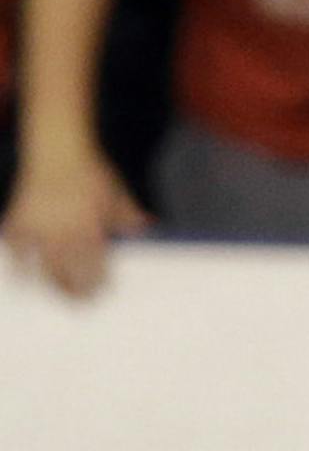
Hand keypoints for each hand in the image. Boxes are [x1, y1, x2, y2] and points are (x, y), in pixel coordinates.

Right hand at [3, 147, 145, 298]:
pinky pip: (16, 251)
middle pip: (69, 277)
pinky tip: (23, 277)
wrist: (58, 148)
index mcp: (91, 231)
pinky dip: (19, 264)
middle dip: (75, 294)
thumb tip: (149, 225)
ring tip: (56, 293)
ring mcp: (39, 230)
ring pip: (43, 270)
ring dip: (50, 286)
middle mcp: (65, 234)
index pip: (96, 271)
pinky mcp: (18, 222)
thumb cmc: (90, 171)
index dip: (98, 286)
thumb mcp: (116, 194)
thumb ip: (129, 215)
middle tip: (80, 303)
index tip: (102, 294)